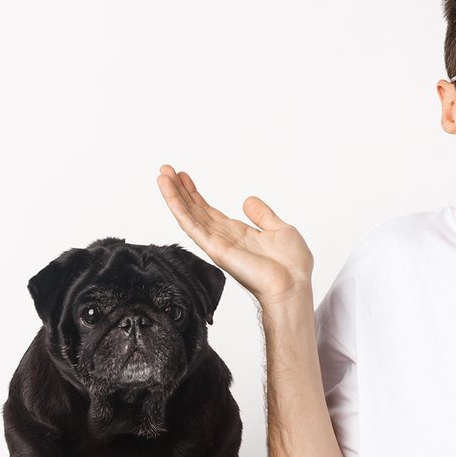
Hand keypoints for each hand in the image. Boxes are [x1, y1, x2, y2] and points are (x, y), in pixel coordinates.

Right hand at [155, 165, 313, 306]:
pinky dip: (179, 208)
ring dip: (173, 195)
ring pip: (188, 216)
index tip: (183, 176)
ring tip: (162, 175)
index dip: (194, 194)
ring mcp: (217, 244)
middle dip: (179, 190)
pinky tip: (169, 193)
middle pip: (194, 210)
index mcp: (237, 234)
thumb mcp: (280, 229)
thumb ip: (263, 215)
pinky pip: (192, 226)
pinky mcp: (215, 249)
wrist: (293, 286)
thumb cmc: (292, 267)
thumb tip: (248, 201)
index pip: (208, 211)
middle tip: (165, 170)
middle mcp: (223, 238)